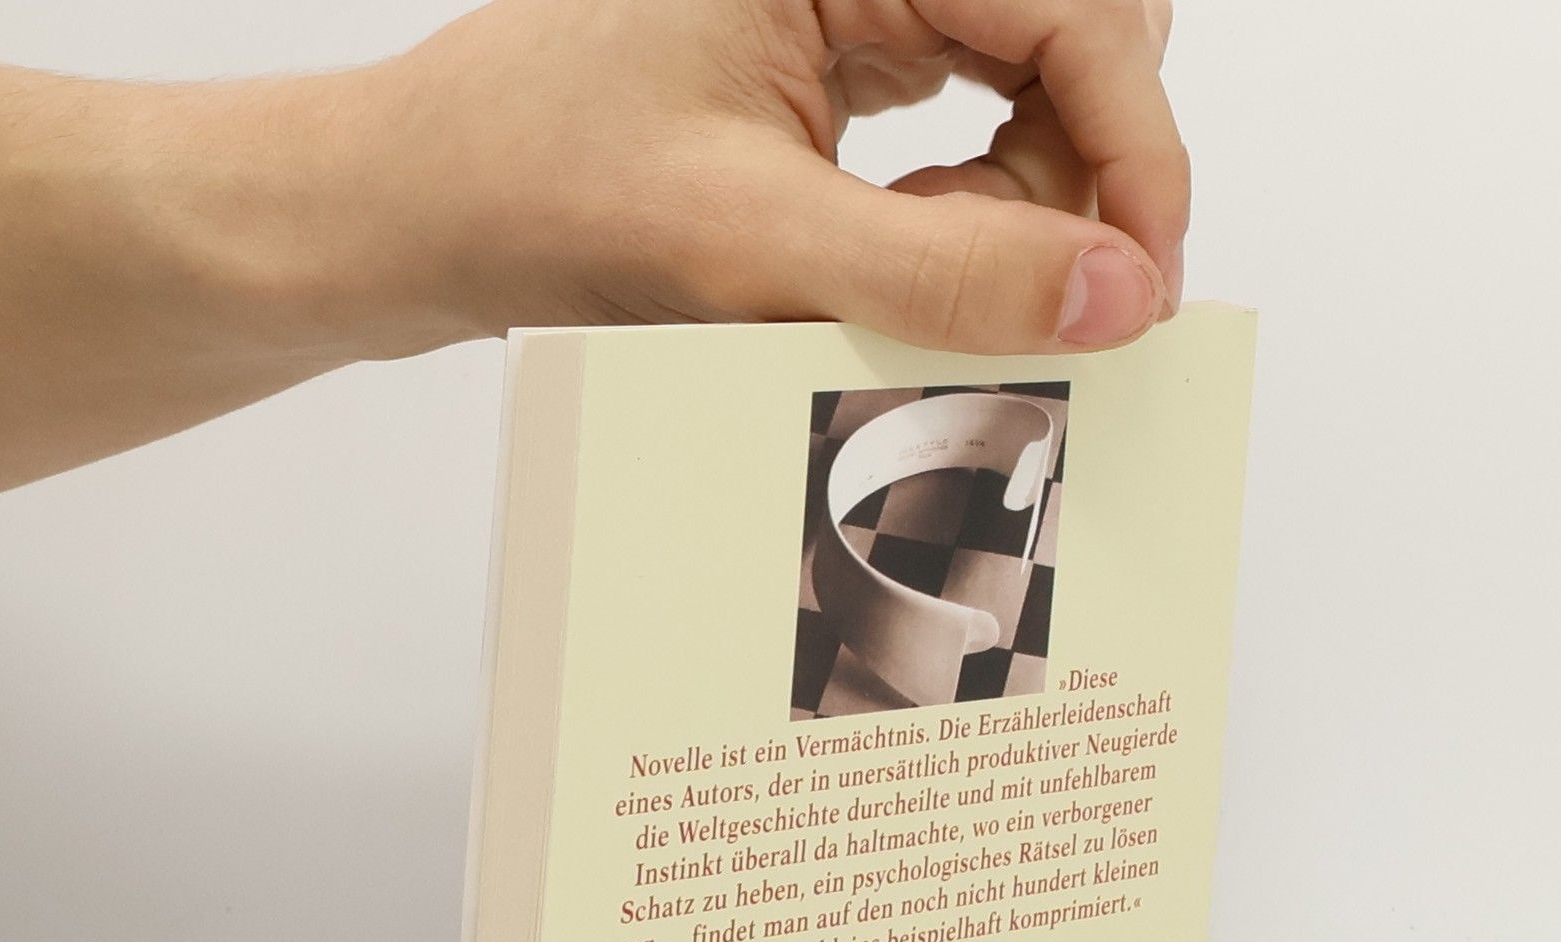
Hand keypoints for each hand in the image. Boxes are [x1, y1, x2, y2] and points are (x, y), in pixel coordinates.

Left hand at [319, 0, 1188, 356]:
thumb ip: (942, 267)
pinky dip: (970, 212)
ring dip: (1028, 202)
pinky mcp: (840, 68)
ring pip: (1034, 87)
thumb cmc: (537, 182)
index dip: (1136, 148)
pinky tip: (902, 261)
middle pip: (1077, 35)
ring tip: (937, 280)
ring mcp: (856, 4)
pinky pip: (969, 124)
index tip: (1142, 279)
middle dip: (1087, 172)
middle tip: (1055, 294)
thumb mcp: (751, 239)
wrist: (419, 211)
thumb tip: (1116, 292)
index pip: (1079, 9)